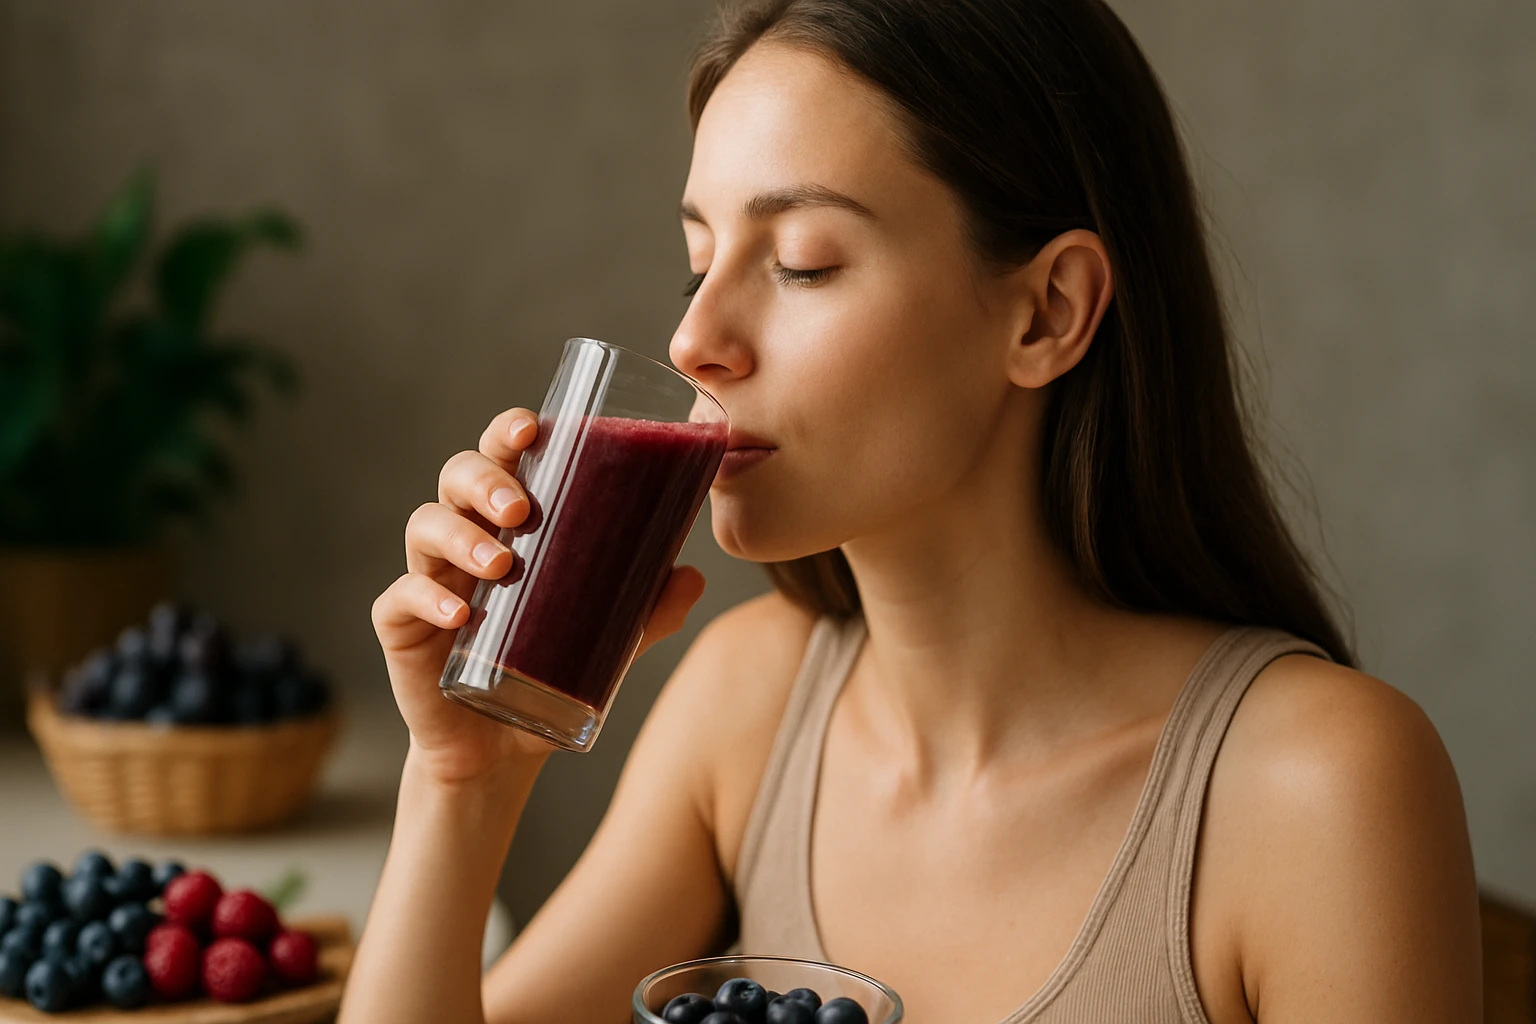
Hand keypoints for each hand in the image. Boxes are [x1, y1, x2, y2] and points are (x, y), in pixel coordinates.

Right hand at [371, 407, 708, 783]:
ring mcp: (428, 578)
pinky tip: (460, 617)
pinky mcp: (401, 627)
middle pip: (457, 476)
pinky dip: (427, 598)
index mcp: (508, 524)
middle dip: (485, 480)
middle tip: (520, 509)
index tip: (532, 428)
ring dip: (461, 536)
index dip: (507, 432)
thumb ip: (648, 608)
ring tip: (501, 563)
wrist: (501, 749)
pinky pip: (400, 598)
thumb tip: (694, 575)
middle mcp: (463, 539)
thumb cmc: (549, 671)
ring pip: (425, 526)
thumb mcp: (610, 639)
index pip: (502, 458)